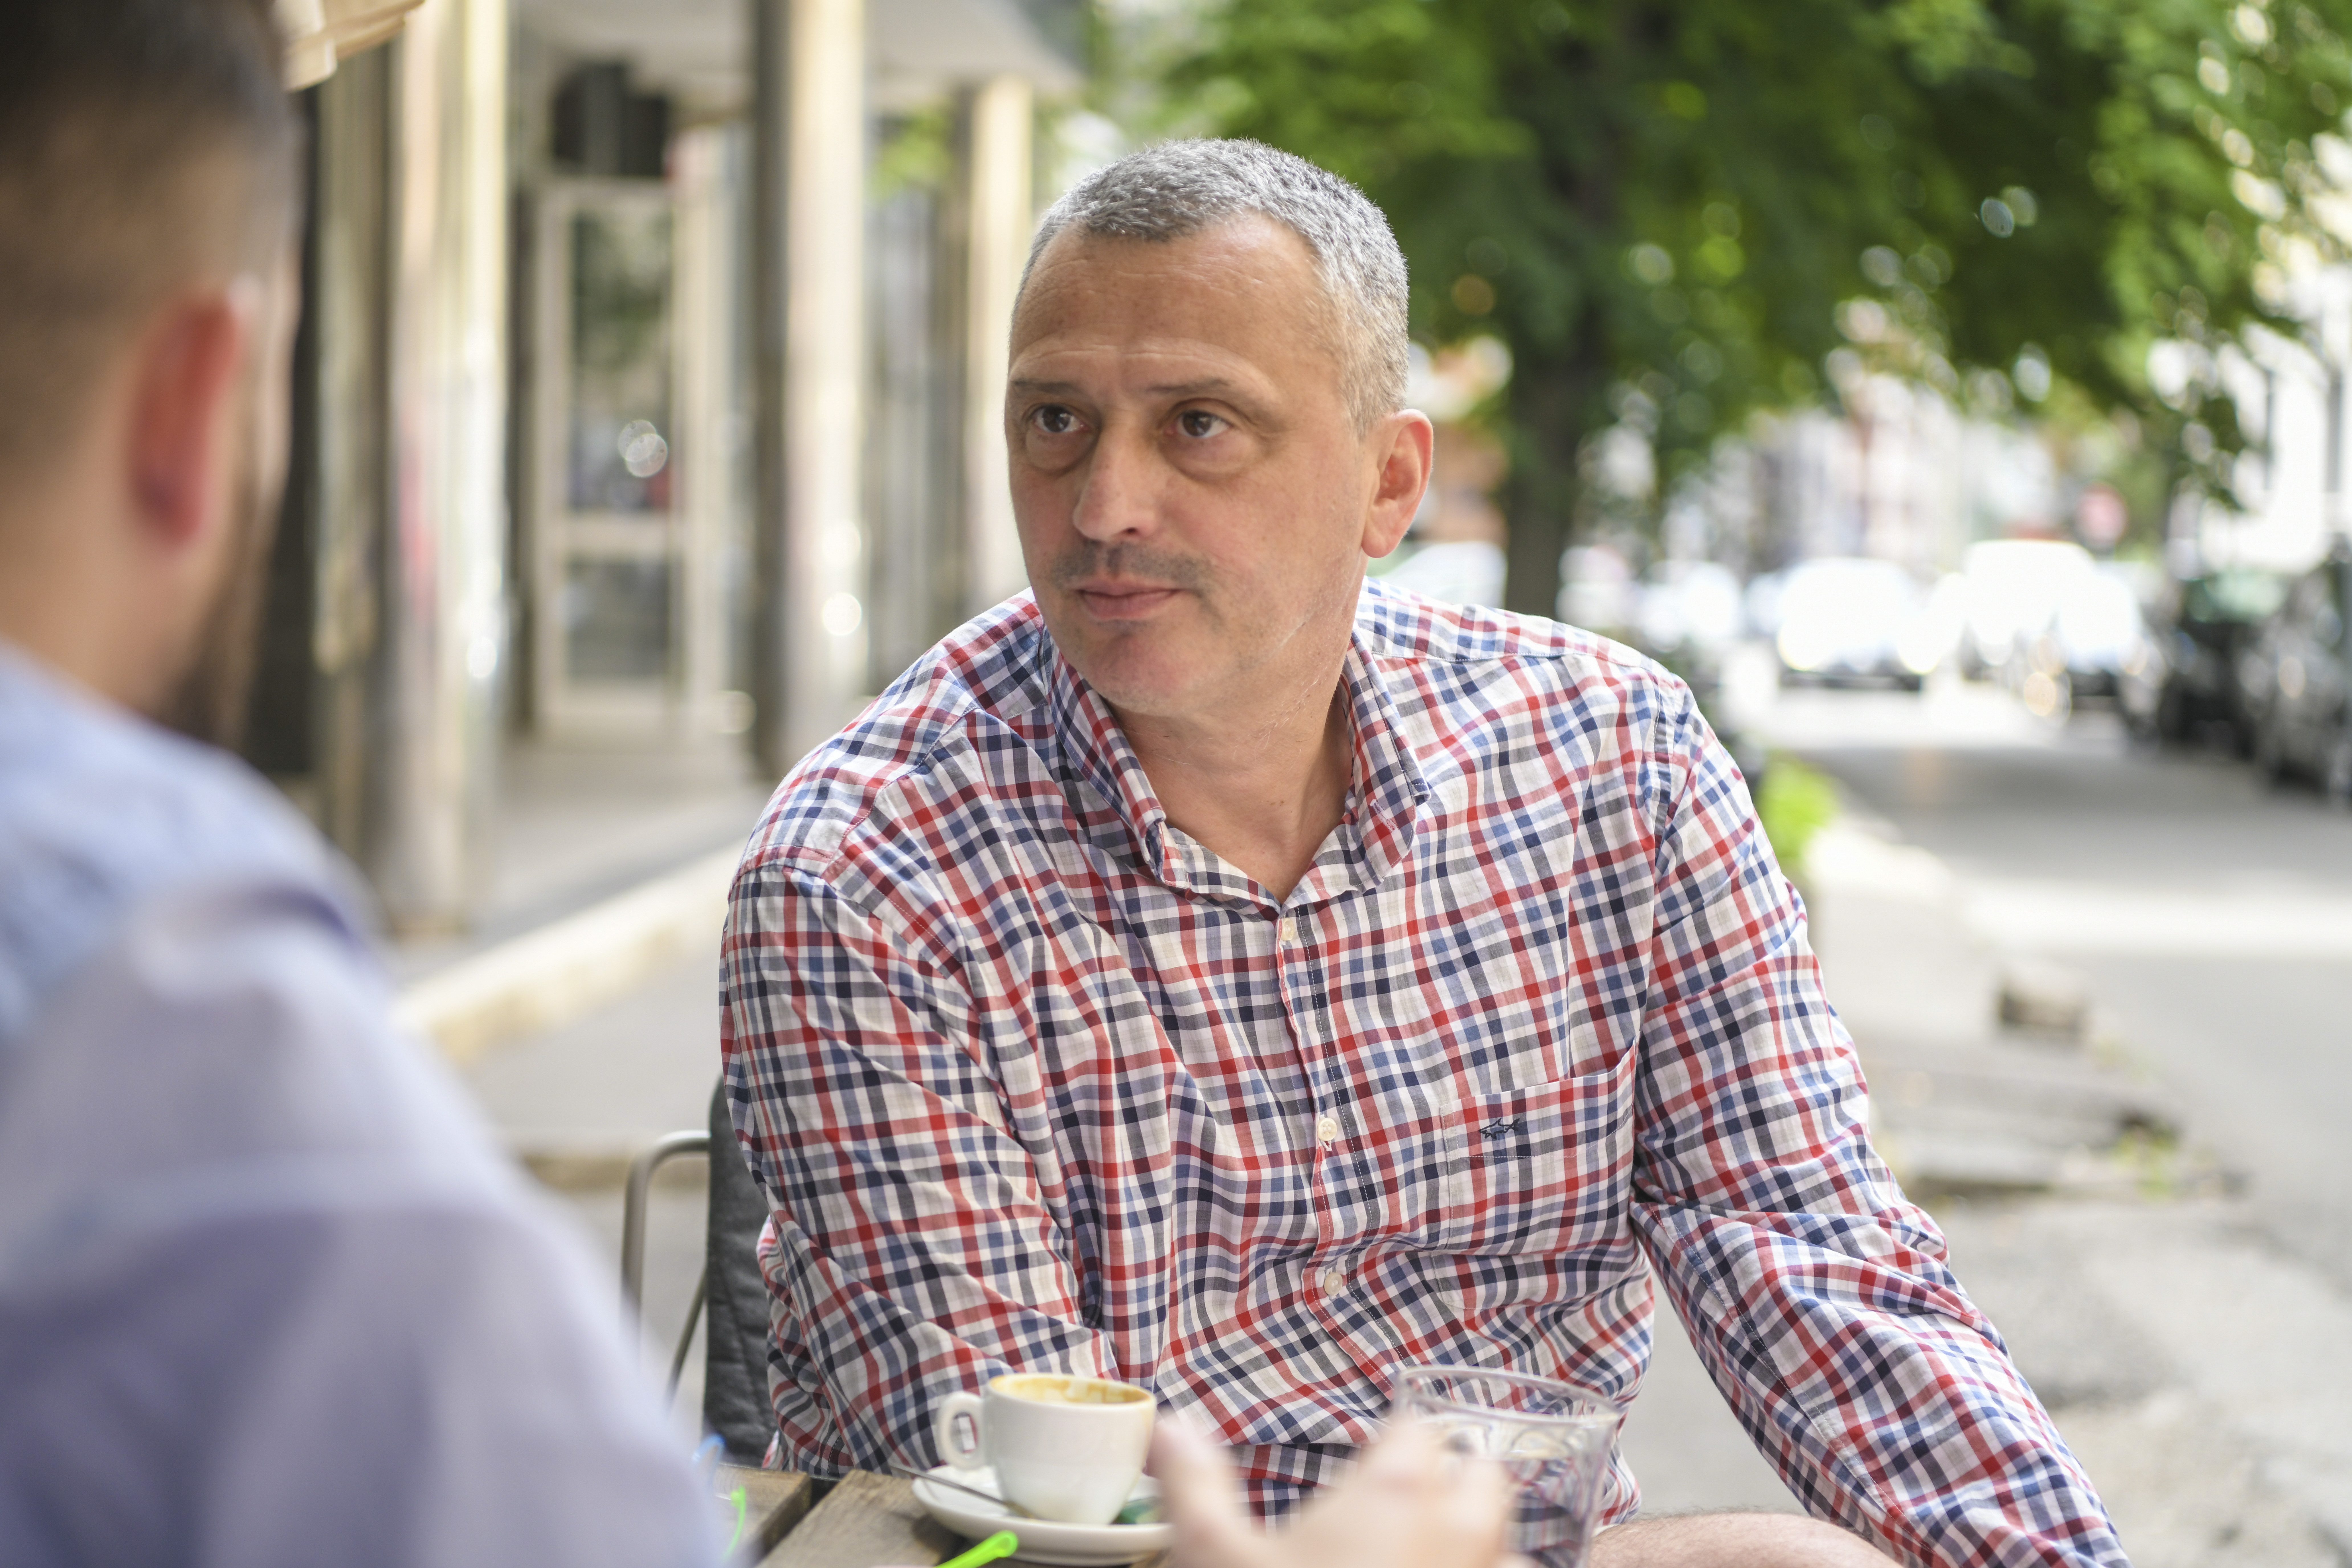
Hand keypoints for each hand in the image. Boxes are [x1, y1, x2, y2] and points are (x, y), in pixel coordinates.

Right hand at [1152, 1417, 1521, 1567]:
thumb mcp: (1213, 1558)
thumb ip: (1195, 1484)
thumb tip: (1170, 1429)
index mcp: (1396, 1492)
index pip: (1420, 1428)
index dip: (1396, 1441)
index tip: (1372, 1464)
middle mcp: (1461, 1533)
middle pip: (1484, 1477)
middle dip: (1454, 1483)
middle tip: (1406, 1511)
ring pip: (1512, 1549)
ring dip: (1482, 1553)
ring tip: (1431, 1566)